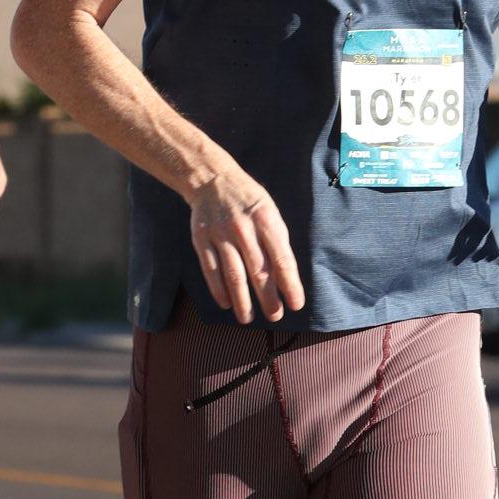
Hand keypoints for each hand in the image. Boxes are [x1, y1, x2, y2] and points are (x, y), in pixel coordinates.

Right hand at [188, 161, 304, 324]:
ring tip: (248, 319)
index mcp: (266, 220)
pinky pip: (211, 270)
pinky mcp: (201, 240)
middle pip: (258, 271)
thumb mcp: (270, 212)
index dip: (290, 285)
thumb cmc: (249, 201)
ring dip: (242, 301)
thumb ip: (277, 241)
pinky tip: (226, 304)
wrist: (212, 180)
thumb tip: (286, 278)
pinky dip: (218, 290)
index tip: (296, 304)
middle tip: (275, 316)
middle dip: (268, 298)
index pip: (282, 259)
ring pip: (233, 275)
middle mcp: (243, 228)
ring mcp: (220, 234)